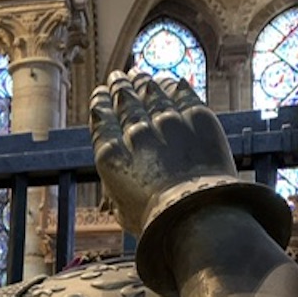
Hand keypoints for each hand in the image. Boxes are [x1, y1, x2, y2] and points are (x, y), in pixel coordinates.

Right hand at [89, 69, 237, 234]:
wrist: (198, 214)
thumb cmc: (157, 222)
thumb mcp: (122, 211)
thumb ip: (114, 190)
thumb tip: (111, 189)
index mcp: (111, 156)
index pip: (101, 119)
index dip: (100, 103)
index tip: (99, 94)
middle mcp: (135, 133)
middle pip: (124, 101)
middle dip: (119, 86)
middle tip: (117, 77)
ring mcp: (167, 122)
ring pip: (150, 92)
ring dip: (142, 81)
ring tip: (138, 74)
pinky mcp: (196, 117)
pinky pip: (180, 93)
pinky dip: (172, 84)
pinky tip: (168, 80)